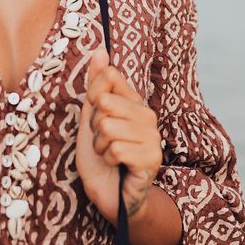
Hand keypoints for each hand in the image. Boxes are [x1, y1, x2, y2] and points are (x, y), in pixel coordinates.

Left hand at [76, 47, 162, 224]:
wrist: (108, 194)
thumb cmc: (100, 155)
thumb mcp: (91, 116)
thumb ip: (96, 83)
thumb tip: (100, 50)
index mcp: (135, 102)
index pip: (109, 78)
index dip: (93, 97)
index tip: (97, 115)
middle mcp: (148, 116)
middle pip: (105, 103)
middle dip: (95, 125)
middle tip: (103, 140)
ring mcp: (152, 138)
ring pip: (108, 127)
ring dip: (100, 145)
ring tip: (108, 154)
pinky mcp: (152, 160)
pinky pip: (115, 148)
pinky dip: (108, 159)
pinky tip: (116, 166)